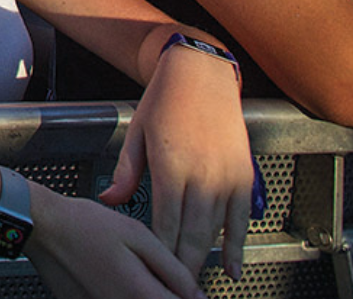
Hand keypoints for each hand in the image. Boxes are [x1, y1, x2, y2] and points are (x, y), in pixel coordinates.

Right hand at [26, 185, 202, 298]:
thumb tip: (197, 294)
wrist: (41, 227)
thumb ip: (173, 269)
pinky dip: (118, 294)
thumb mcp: (139, 236)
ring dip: (141, 294)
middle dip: (163, 294)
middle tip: (154, 276)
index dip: (190, 297)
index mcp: (140, 294)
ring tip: (128, 271)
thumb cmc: (85, 226)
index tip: (189, 290)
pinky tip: (110, 277)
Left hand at [101, 42, 253, 279]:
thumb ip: (126, 173)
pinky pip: (241, 220)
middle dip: (182, 268)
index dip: (159, 254)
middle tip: (174, 292)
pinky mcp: (243, 176)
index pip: (163, 223)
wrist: (202, 74)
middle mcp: (201, 175)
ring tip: (194, 286)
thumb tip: (109, 200)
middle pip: (191, 235)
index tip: (153, 275)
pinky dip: (237, 247)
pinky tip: (232, 269)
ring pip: (216, 232)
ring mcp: (226, 177)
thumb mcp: (136, 133)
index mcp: (169, 166)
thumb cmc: (164, 101)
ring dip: (205, 261)